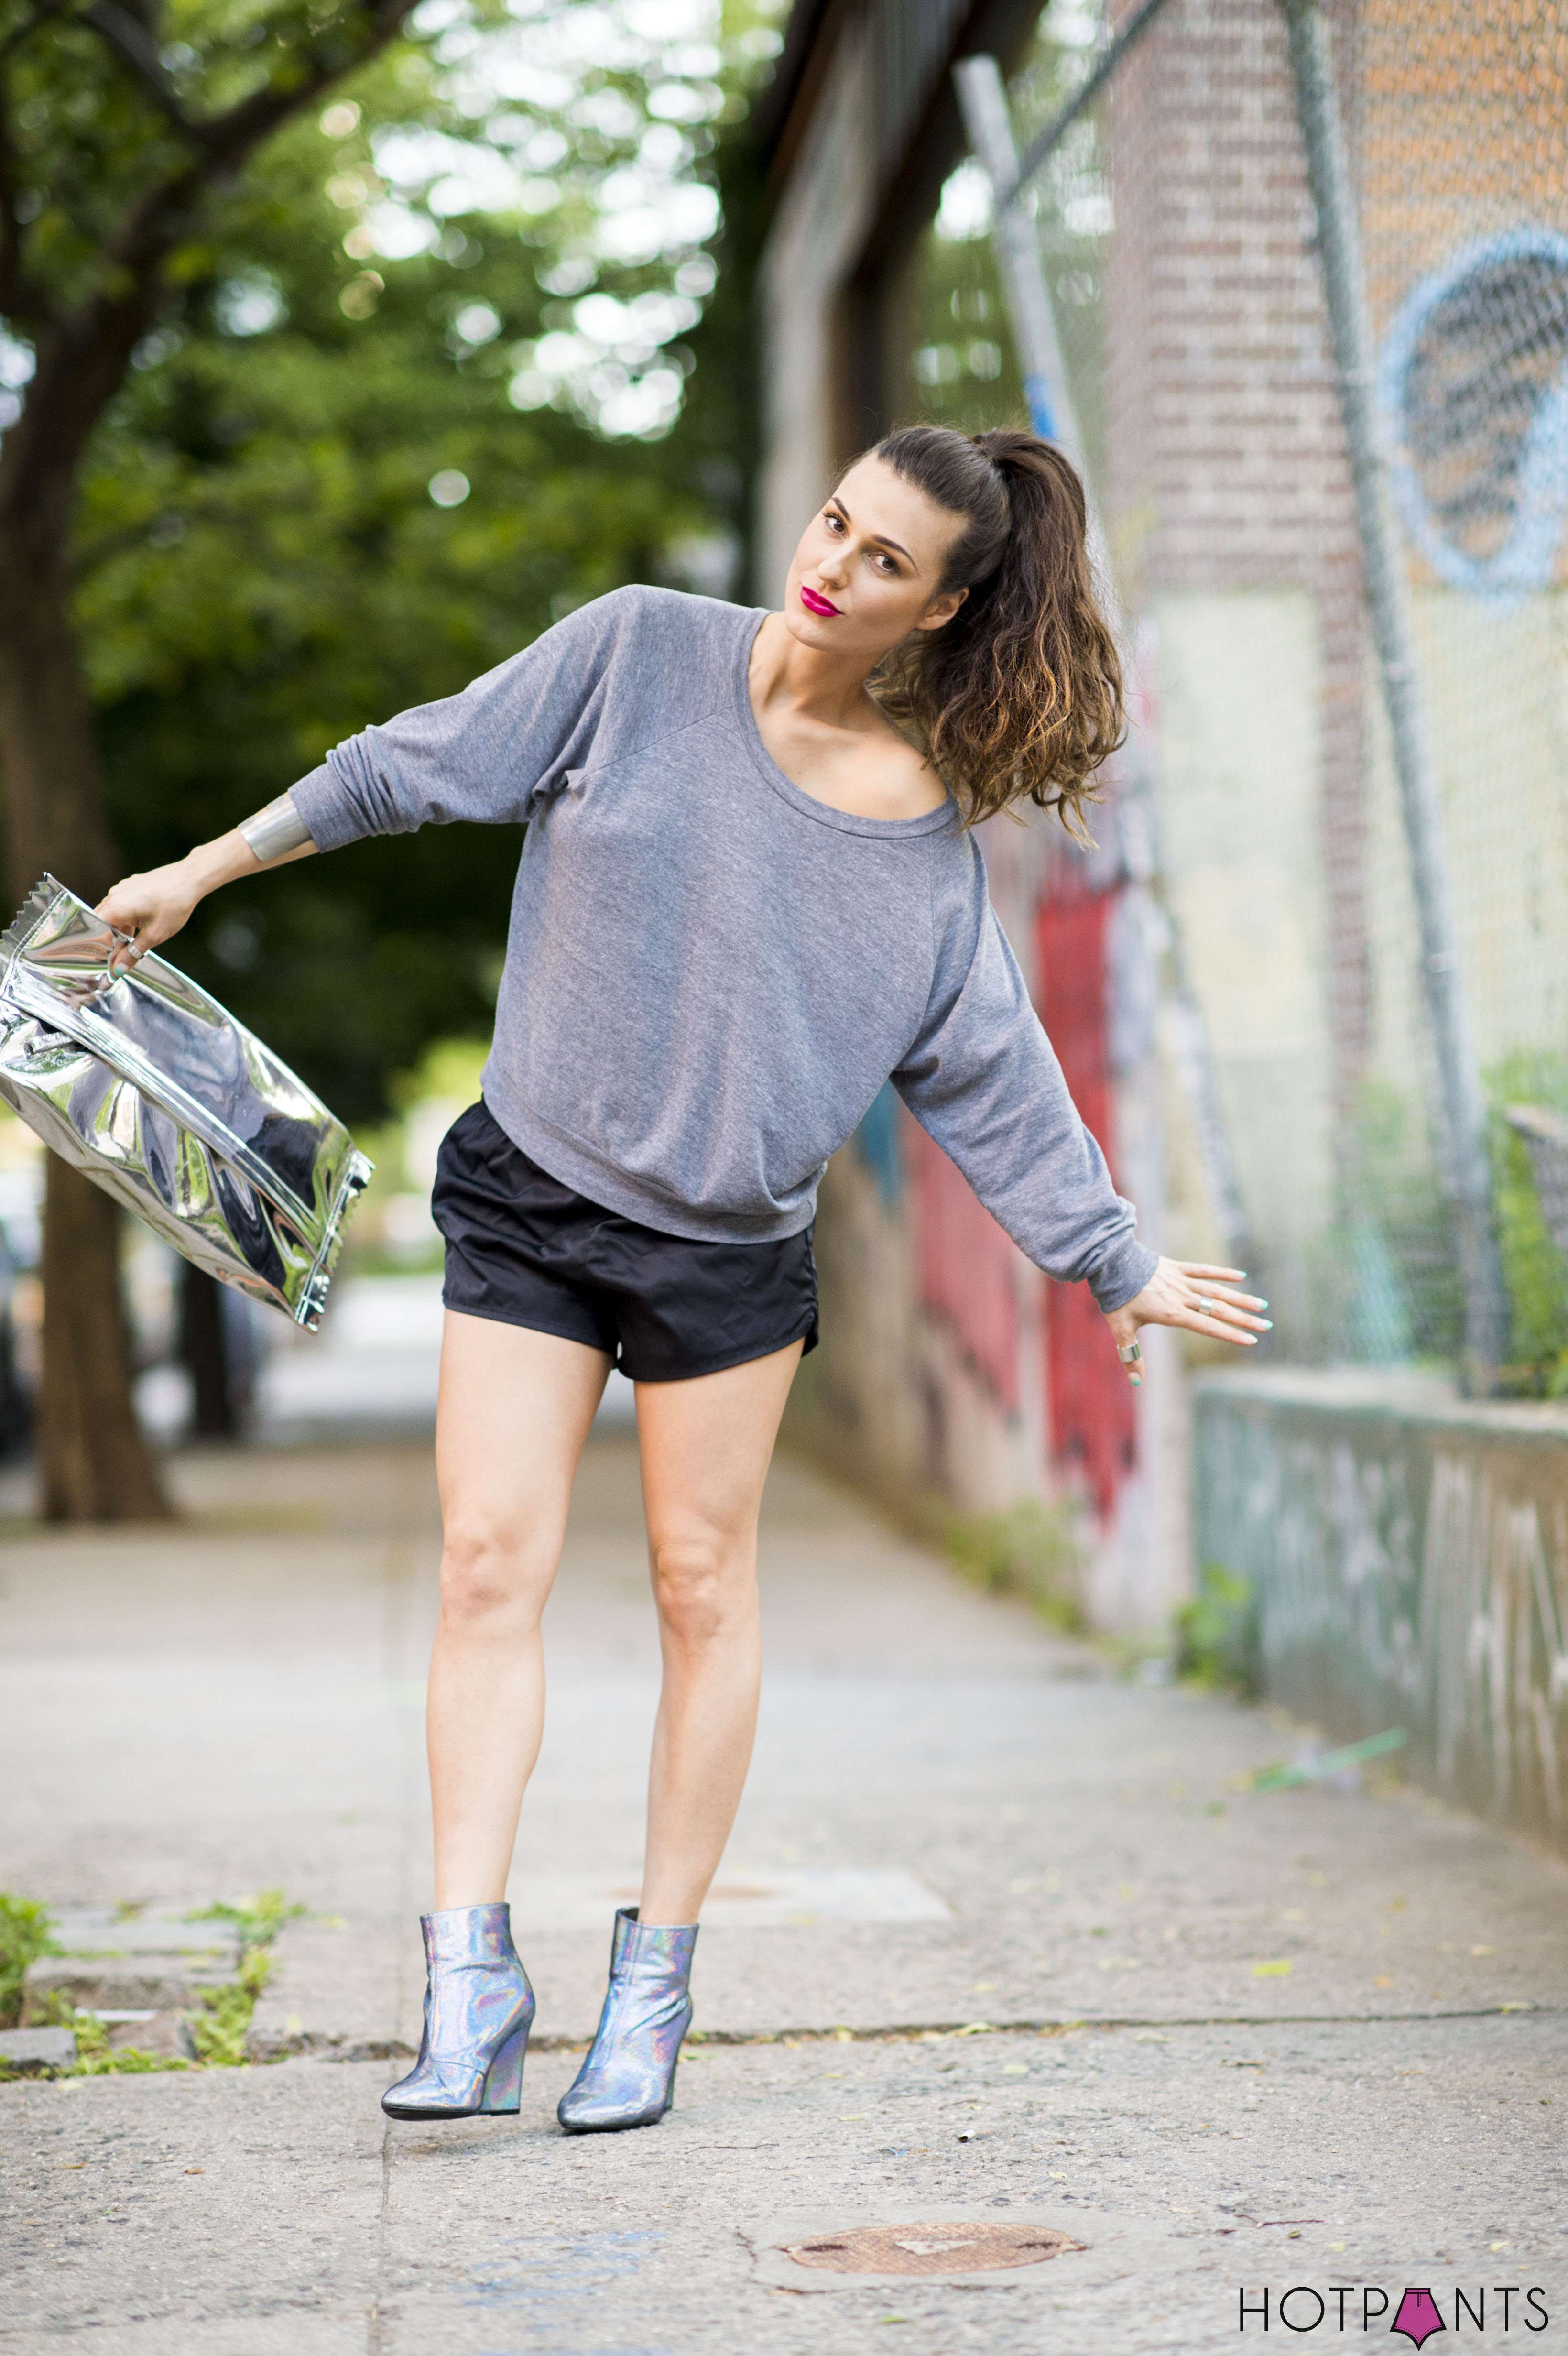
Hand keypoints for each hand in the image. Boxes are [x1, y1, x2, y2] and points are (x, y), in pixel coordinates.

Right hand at [95, 858, 205, 974]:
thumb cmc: (175, 904)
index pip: (94, 931)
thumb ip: (133, 953)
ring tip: (134, 940)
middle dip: (110, 940)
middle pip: (102, 923)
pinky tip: (140, 926)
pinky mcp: (131, 886)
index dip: (99, 948)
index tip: (108, 960)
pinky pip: (121, 904)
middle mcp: (114, 895)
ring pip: (113, 914)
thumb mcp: (154, 935)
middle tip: (121, 954)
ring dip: (119, 929)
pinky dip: (126, 918)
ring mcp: (122, 888)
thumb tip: (118, 969)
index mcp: (115, 907)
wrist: (190, 879)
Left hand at [1103, 1258, 1270, 1384]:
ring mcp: (1180, 1280)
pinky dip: (1222, 1273)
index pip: (1208, 1326)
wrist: (1109, 1262)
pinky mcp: (1176, 1267)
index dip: (1230, 1334)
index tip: (1251, 1340)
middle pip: (1219, 1310)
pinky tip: (1241, 1276)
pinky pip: (1203, 1270)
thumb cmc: (1115, 1297)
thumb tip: (1137, 1382)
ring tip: (1261, 1305)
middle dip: (1244, 1319)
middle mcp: (1181, 1297)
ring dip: (1240, 1298)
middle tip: (1266, 1326)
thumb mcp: (1121, 1329)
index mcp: (1172, 1313)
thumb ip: (1131, 1355)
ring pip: (1216, 1291)